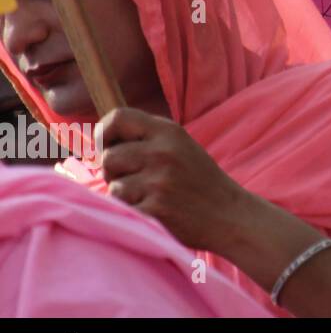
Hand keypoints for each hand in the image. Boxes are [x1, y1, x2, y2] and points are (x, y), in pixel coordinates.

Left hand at [98, 107, 252, 253]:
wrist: (229, 215)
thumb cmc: (198, 181)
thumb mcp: (180, 147)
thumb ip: (146, 139)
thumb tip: (98, 141)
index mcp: (169, 132)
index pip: (118, 117)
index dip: (104, 133)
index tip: (107, 147)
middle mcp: (163, 152)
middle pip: (109, 157)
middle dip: (114, 172)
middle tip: (137, 181)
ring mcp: (160, 181)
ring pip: (114, 187)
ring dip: (125, 196)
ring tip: (151, 197)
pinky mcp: (156, 209)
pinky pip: (123, 210)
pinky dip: (134, 214)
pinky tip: (155, 213)